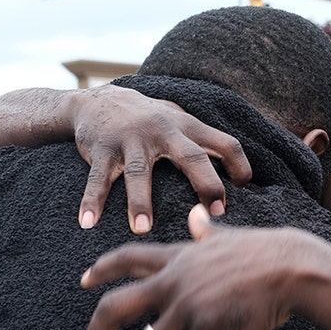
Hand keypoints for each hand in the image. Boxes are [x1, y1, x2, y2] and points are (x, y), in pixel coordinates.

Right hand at [71, 86, 252, 233]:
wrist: (96, 100)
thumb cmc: (149, 119)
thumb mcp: (179, 121)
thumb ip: (205, 141)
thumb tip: (241, 176)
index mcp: (186, 127)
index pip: (225, 143)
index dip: (239, 165)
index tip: (243, 189)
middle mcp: (162, 131)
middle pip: (191, 157)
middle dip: (206, 184)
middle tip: (215, 213)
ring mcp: (131, 140)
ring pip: (138, 172)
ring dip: (139, 201)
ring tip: (142, 229)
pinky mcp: (102, 149)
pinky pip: (97, 178)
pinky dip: (91, 200)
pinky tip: (87, 223)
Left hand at [81, 204, 315, 329]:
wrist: (293, 269)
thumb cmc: (268, 253)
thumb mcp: (228, 237)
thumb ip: (206, 232)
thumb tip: (197, 215)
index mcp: (177, 259)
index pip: (127, 258)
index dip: (102, 269)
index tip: (83, 281)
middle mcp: (174, 283)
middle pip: (115, 308)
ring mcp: (188, 308)